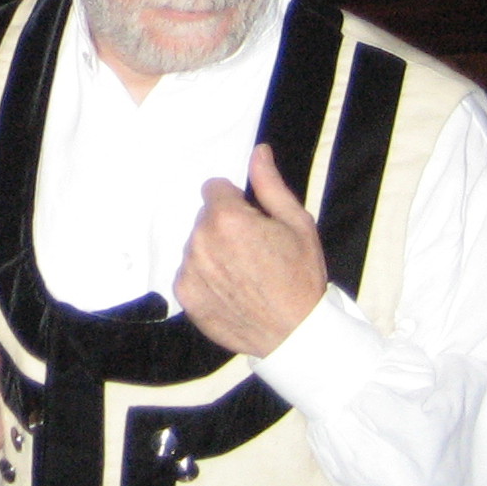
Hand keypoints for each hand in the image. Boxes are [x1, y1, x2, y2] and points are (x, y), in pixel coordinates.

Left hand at [174, 144, 327, 355]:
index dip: (236, 202)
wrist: (296, 334)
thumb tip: (258, 151)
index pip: (214, 189)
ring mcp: (189, 269)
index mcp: (227, 218)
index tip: (254, 221)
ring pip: (196, 244)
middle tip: (254, 251)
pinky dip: (206, 277)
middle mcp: (200, 240)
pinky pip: (189, 272)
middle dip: (225, 226)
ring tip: (245, 273)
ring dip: (214, 251)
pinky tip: (232, 290)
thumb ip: (271, 185)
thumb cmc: (302, 277)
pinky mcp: (185, 294)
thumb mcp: (297, 225)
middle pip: (205, 218)